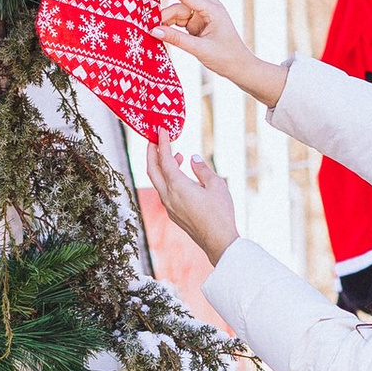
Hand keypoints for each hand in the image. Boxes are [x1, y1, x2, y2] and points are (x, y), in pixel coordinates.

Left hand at [149, 140, 240, 263]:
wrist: (218, 241)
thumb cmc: (220, 212)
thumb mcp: (216, 185)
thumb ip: (201, 169)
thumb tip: (192, 158)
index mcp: (177, 186)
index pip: (165, 159)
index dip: (162, 142)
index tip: (160, 130)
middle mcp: (168, 196)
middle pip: (152, 169)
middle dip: (151, 152)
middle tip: (154, 139)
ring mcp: (169, 206)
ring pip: (158, 181)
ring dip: (162, 166)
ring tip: (178, 157)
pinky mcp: (173, 214)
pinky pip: (164, 191)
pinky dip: (167, 179)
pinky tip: (181, 177)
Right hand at [156, 0, 291, 108]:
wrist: (239, 67)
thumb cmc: (225, 57)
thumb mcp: (201, 50)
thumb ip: (176, 40)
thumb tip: (153, 30)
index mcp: (213, 10)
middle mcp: (208, 6)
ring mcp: (202, 13)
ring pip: (179, 6)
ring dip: (166, 15)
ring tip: (151, 25)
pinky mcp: (197, 21)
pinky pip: (178, 17)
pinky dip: (168, 22)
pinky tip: (158, 28)